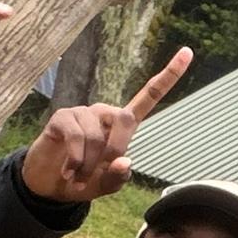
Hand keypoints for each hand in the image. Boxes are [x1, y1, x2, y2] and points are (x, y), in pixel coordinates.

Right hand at [19, 48, 192, 203]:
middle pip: (124, 119)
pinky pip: (76, 137)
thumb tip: (124, 161)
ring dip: (89, 164)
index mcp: (122, 126)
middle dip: (116, 149)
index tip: (187, 52)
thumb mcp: (106, 184)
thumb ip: (118, 176)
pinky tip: (68, 172)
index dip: (168, 76)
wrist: (50, 184)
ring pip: (97, 136)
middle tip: (101, 173)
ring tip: (79, 177)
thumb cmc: (83, 180)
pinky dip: (75, 161)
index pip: (148, 97)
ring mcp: (82, 113)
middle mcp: (104, 114)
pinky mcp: (62, 117)